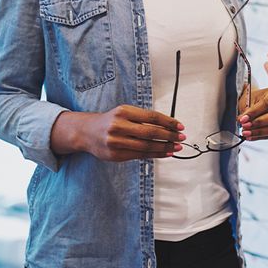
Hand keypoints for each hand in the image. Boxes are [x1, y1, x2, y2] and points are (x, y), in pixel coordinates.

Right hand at [51, 105, 185, 161]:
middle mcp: (118, 126)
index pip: (151, 117)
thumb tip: (169, 126)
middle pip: (150, 132)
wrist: (87, 132)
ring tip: (176, 147)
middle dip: (169, 136)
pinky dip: (155, 155)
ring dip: (164, 147)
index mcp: (123, 111)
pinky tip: (165, 153)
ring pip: (146, 146)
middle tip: (181, 137)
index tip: (180, 126)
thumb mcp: (125, 112)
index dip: (168, 122)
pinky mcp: (115, 155)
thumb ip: (143, 118)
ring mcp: (116, 142)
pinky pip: (140, 156)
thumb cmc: (111, 120)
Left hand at [237, 85, 267, 140]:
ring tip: (246, 132)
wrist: (257, 102)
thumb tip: (243, 120)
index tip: (243, 119)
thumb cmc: (254, 98)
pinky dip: (260, 136)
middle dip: (259, 123)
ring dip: (259, 132)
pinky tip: (251, 136)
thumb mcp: (249, 100)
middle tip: (245, 126)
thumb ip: (248, 110)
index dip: (255, 112)